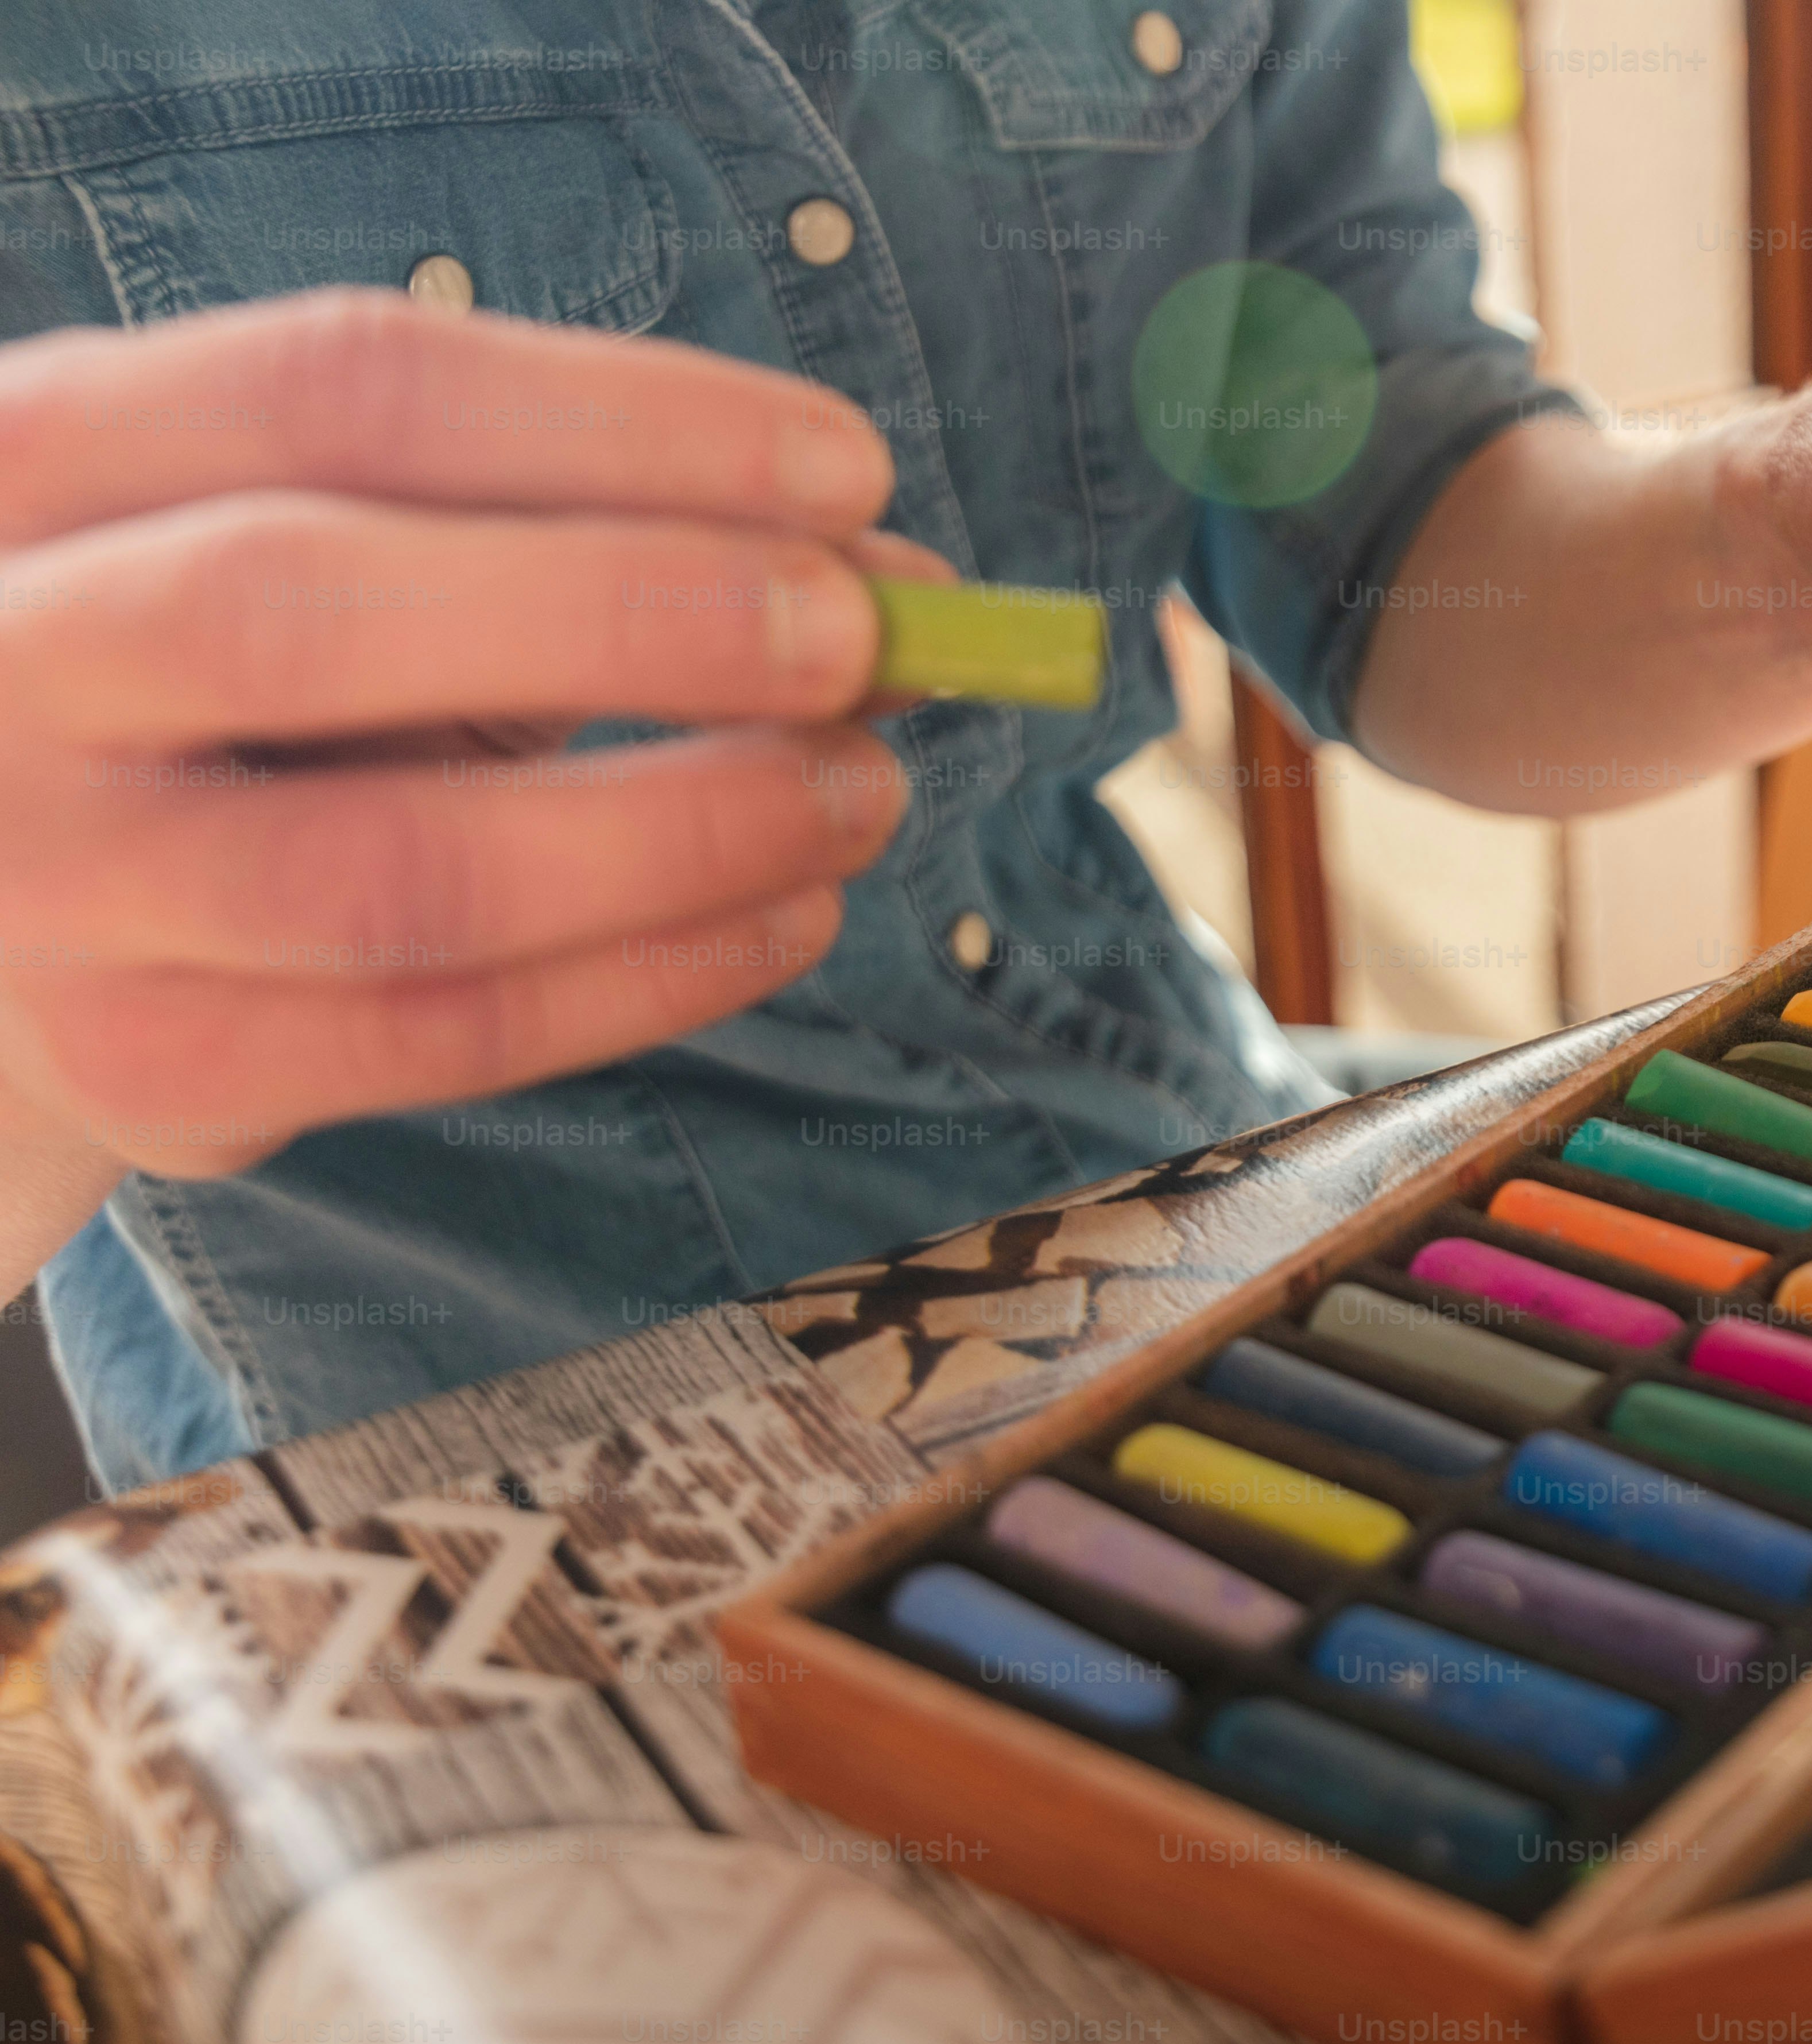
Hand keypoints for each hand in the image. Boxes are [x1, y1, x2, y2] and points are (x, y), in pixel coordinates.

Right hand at [0, 288, 917, 1237]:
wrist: (10, 902)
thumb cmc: (231, 688)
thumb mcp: (357, 554)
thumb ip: (593, 540)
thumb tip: (904, 586)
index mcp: (48, 453)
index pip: (342, 387)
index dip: (622, 422)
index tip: (849, 470)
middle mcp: (2, 655)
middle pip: (313, 606)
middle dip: (630, 615)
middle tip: (860, 637)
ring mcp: (57, 887)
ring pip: (403, 871)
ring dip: (685, 829)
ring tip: (861, 791)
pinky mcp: (153, 1070)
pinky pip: (449, 1035)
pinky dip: (656, 976)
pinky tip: (786, 913)